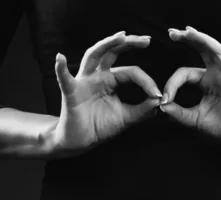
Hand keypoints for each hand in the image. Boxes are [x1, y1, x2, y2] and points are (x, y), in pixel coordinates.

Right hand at [52, 31, 162, 156]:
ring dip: (106, 44)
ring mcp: (84, 81)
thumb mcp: (126, 118)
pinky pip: (65, 80)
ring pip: (93, 56)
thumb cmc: (100, 127)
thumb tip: (160, 101)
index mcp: (111, 80)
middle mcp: (98, 76)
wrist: (81, 141)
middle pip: (113, 52)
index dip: (146, 81)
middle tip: (147, 40)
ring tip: (121, 36)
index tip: (158, 94)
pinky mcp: (71, 93)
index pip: (131, 72)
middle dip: (129, 43)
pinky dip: (61, 68)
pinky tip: (60, 58)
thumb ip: (143, 110)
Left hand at [160, 26, 220, 152]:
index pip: (185, 74)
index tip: (163, 99)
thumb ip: (178, 114)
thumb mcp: (195, 120)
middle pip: (203, 51)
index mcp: (205, 81)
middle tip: (172, 32)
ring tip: (191, 32)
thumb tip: (161, 105)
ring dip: (206, 41)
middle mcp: (218, 75)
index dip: (172, 84)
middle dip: (189, 40)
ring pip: (220, 54)